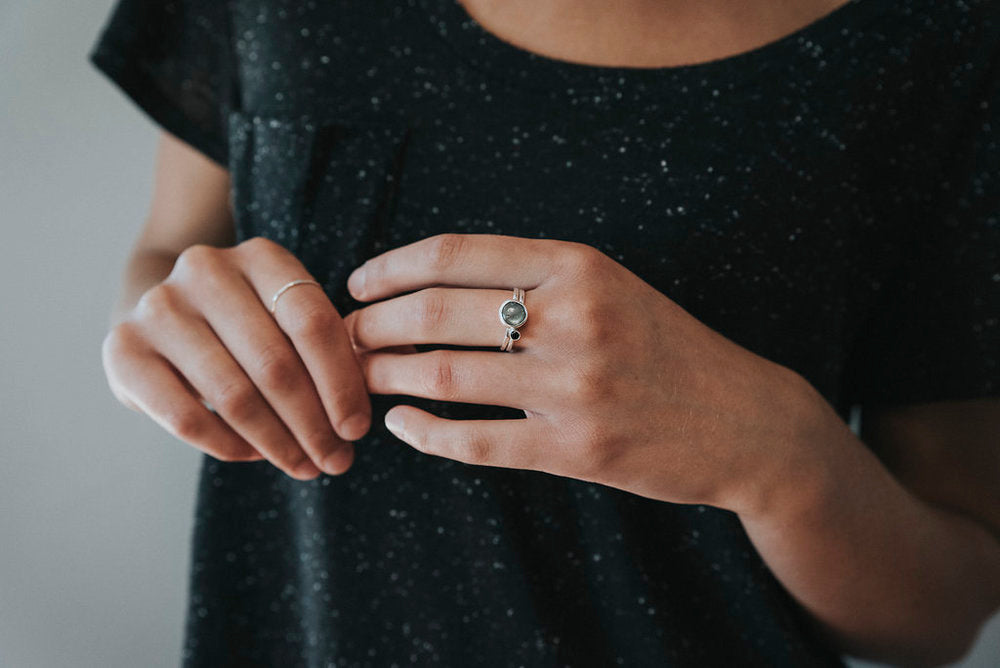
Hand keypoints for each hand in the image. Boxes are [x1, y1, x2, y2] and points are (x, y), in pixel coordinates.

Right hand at [101, 237, 370, 479]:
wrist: (165, 319)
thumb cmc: (251, 327)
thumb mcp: (291, 321)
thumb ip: (330, 352)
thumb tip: (363, 413)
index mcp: (260, 257)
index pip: (313, 323)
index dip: (341, 384)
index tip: (357, 431)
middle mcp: (205, 270)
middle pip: (276, 363)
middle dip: (313, 424)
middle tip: (335, 461)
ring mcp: (159, 306)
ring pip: (234, 395)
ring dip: (277, 442)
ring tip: (304, 466)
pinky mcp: (123, 349)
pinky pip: (186, 417)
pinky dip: (229, 445)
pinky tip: (255, 455)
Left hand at [343, 233, 810, 511]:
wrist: (744, 421)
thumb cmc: (666, 348)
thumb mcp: (610, 287)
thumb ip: (534, 278)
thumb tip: (433, 284)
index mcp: (578, 266)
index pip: (455, 253)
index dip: (390, 268)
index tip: (357, 284)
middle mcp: (574, 317)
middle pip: (435, 311)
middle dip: (370, 324)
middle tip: (342, 337)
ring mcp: (576, 386)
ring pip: (444, 374)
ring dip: (384, 375)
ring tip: (357, 378)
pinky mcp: (577, 451)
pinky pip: (475, 441)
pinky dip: (424, 433)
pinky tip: (401, 424)